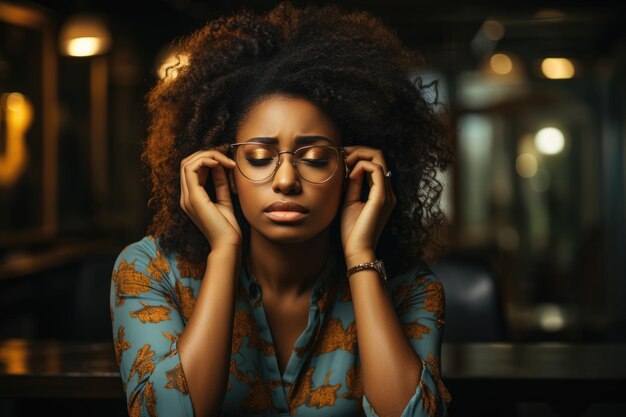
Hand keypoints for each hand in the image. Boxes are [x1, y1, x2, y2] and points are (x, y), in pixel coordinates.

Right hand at [180, 146, 241, 250]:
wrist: (228, 244)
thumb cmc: (228, 227)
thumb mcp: (225, 198)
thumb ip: (220, 182)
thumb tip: (220, 165)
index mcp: (192, 197)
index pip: (192, 169)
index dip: (207, 157)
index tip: (225, 154)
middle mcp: (185, 196)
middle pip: (187, 162)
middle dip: (207, 153)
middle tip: (226, 151)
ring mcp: (187, 197)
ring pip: (188, 163)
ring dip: (208, 155)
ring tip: (226, 160)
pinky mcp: (192, 197)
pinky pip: (191, 169)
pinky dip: (206, 161)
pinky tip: (221, 163)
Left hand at [341, 146, 395, 265]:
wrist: (357, 250)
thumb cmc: (352, 230)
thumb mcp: (350, 201)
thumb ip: (353, 184)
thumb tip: (352, 167)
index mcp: (381, 192)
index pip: (375, 163)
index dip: (359, 155)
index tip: (343, 157)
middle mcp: (388, 191)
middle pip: (379, 156)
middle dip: (359, 150)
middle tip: (343, 154)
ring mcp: (387, 194)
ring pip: (379, 159)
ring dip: (359, 155)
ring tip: (345, 161)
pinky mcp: (382, 197)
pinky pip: (376, 170)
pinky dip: (361, 166)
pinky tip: (350, 175)